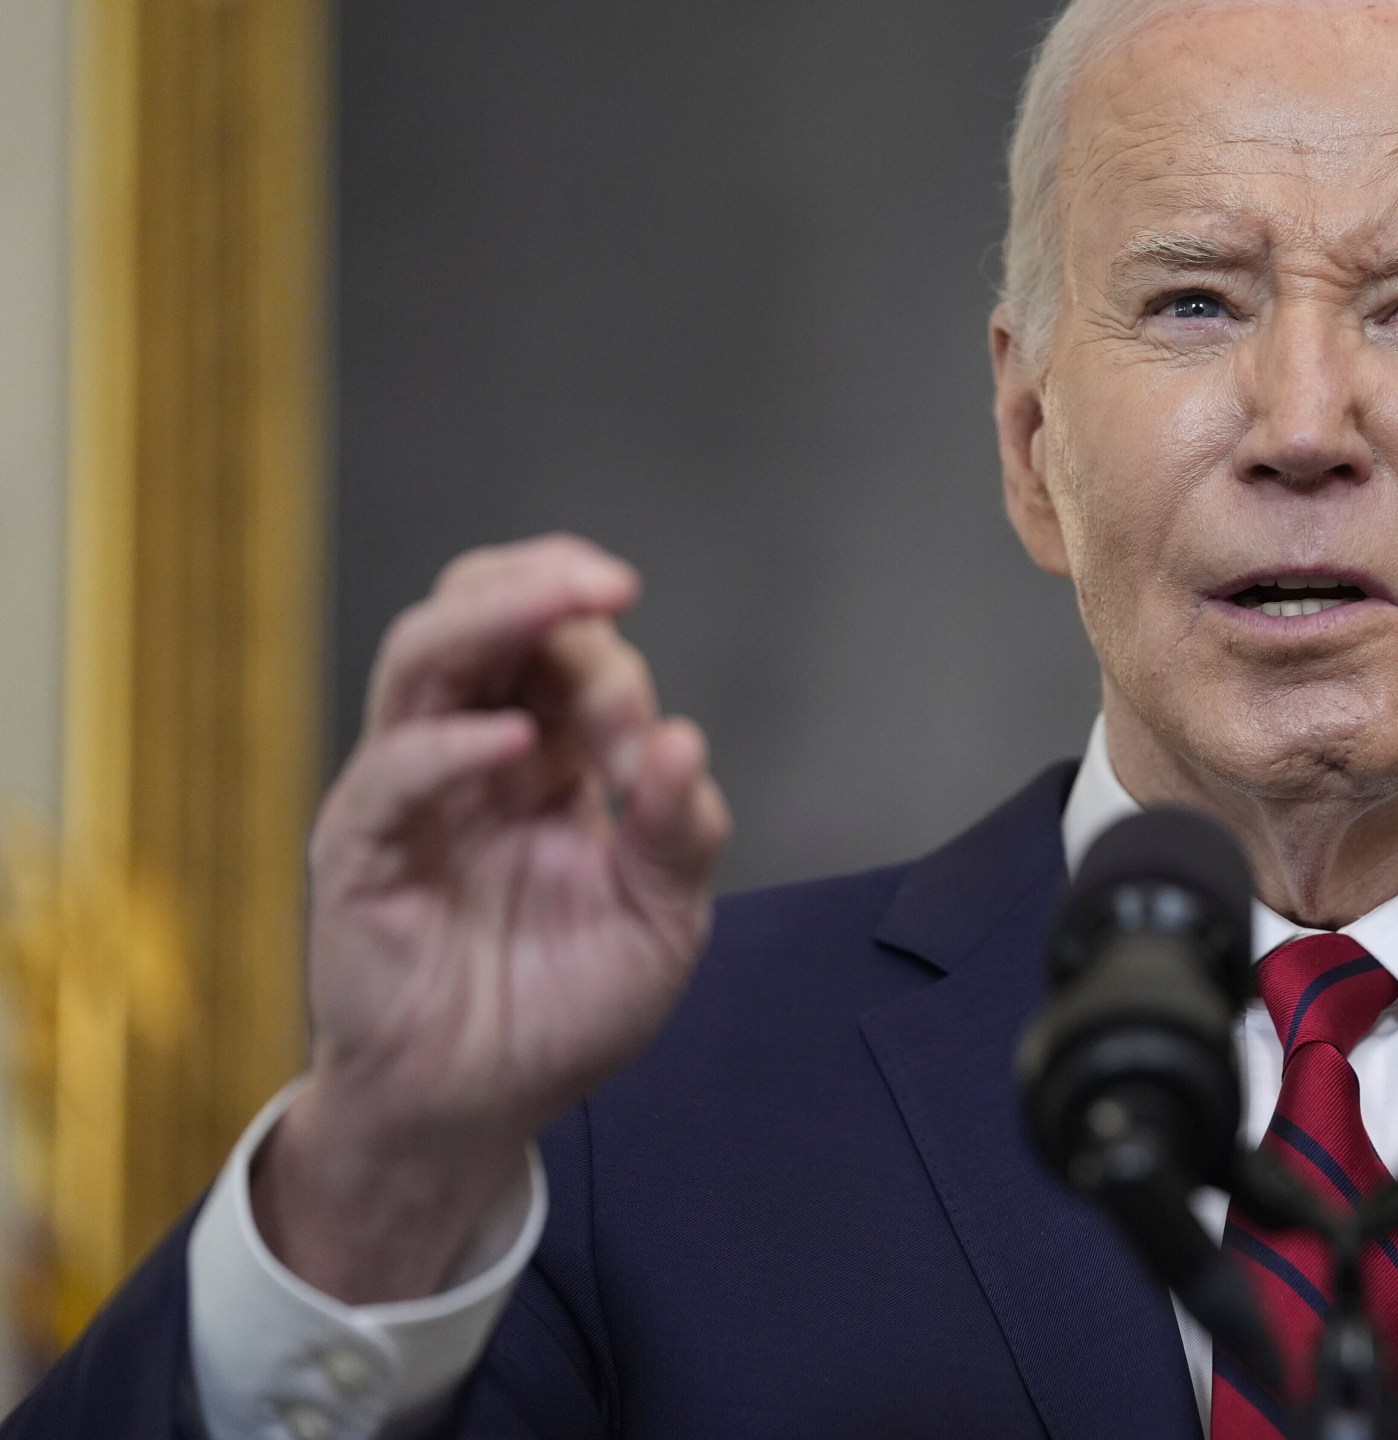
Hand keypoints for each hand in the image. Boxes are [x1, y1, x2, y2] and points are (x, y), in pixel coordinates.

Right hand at [254, 535, 730, 1302]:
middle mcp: (470, 754)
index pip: (563, 652)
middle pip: (480, 615)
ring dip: (496, 616)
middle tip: (610, 583)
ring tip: (567, 602)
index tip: (650, 749)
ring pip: (423, 657)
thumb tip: (684, 741)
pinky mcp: (361, 852)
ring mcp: (409, 793)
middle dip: (545, 582)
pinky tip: (513, 746)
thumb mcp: (659, 921)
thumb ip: (677, 834)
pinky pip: (392, 775)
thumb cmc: (560, 1006)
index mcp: (544, 756)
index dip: (612, 668)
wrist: (479, 1108)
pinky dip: (450, 748)